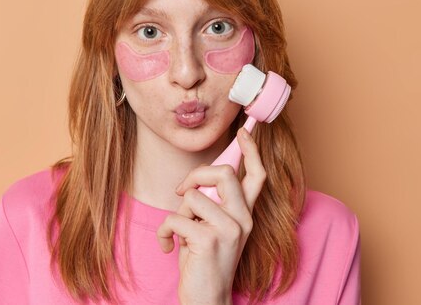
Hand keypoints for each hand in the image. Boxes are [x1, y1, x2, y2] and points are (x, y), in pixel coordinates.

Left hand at [156, 128, 265, 304]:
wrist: (205, 300)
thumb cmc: (204, 263)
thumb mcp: (213, 229)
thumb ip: (213, 205)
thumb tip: (198, 181)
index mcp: (246, 215)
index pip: (257, 176)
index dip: (251, 151)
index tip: (245, 132)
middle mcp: (243, 219)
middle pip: (223, 173)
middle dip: (195, 174)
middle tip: (182, 192)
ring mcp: (230, 229)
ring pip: (193, 195)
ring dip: (177, 211)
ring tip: (179, 232)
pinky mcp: (209, 240)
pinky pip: (175, 218)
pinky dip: (163, 233)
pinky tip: (168, 247)